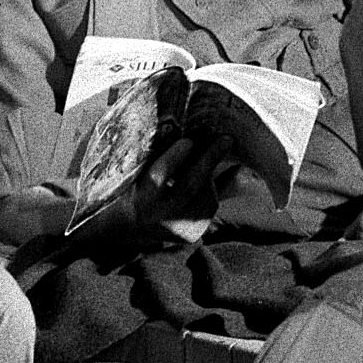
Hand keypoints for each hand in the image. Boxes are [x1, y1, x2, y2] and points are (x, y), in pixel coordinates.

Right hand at [137, 128, 245, 245]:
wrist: (136, 225)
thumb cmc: (139, 188)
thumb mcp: (140, 174)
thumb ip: (158, 156)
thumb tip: (176, 128)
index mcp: (142, 198)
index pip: (159, 177)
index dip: (174, 157)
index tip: (188, 140)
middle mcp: (160, 216)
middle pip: (190, 186)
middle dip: (209, 160)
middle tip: (226, 139)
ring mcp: (179, 229)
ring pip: (205, 196)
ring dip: (210, 174)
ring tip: (210, 156)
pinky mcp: (193, 234)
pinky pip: (210, 206)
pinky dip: (212, 189)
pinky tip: (214, 178)